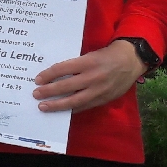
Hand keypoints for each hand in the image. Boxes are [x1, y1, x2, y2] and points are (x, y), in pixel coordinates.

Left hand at [32, 41, 148, 113]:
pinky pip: (85, 106)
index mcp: (87, 62)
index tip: (37, 80)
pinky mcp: (104, 99)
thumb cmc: (106, 56)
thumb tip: (53, 75)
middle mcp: (93, 77)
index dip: (48, 75)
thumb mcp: (89, 55)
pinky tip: (61, 111)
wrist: (130, 61)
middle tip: (35, 94)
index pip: (62, 69)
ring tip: (43, 106)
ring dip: (57, 105)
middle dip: (49, 91)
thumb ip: (74, 65)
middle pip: (66, 86)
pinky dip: (72, 109)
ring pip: (74, 100)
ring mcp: (99, 90)